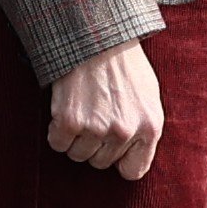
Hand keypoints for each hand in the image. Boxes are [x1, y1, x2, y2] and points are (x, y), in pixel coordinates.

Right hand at [46, 41, 165, 180]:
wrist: (96, 36)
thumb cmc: (124, 65)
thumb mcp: (149, 97)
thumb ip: (145, 129)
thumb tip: (135, 158)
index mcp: (150, 127)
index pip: (132, 171)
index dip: (119, 160)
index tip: (112, 147)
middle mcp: (125, 131)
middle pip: (101, 163)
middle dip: (95, 144)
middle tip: (95, 115)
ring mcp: (97, 128)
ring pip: (78, 155)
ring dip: (75, 137)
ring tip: (82, 109)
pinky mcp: (70, 121)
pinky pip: (57, 143)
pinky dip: (56, 130)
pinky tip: (66, 109)